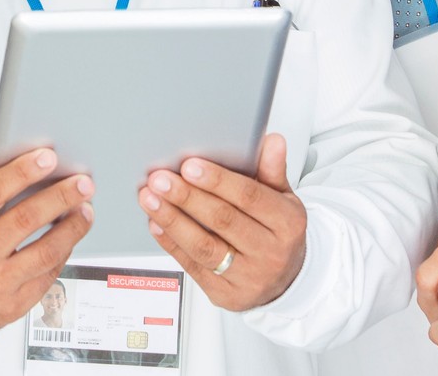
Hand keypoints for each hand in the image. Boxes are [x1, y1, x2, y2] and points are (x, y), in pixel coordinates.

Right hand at [0, 147, 94, 340]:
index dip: (23, 171)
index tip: (47, 157)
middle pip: (26, 220)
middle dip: (60, 197)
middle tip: (82, 183)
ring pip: (45, 251)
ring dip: (72, 228)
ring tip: (86, 210)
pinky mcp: (12, 307)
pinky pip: (46, 277)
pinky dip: (63, 254)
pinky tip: (70, 238)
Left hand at [135, 133, 305, 310]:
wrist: (287, 281)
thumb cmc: (277, 232)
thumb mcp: (283, 199)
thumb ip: (272, 170)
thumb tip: (272, 141)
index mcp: (287, 224)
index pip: (250, 197)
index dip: (218, 181)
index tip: (189, 166)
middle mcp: (270, 253)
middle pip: (223, 221)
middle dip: (187, 197)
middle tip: (160, 179)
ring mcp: (248, 278)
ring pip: (204, 247)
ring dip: (172, 220)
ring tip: (150, 198)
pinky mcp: (226, 295)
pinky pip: (193, 267)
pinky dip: (171, 243)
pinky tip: (156, 223)